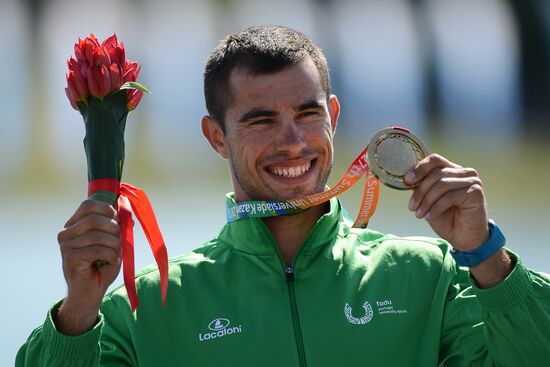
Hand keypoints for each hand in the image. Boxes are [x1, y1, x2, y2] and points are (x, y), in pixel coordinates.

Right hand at [56, 200, 120, 334]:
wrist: (90, 292)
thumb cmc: (101, 265)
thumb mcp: (112, 241)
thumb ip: (117, 226)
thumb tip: (126, 212)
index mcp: (74, 224)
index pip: (88, 205)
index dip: (107, 209)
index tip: (118, 220)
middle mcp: (66, 232)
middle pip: (95, 219)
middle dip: (114, 229)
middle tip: (119, 241)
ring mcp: (66, 245)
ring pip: (97, 235)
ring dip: (114, 244)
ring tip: (116, 254)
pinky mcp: (70, 257)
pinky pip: (98, 250)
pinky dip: (111, 255)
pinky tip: (111, 261)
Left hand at [404, 154, 488, 250]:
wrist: (464, 238)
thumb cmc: (446, 218)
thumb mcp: (429, 199)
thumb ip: (421, 186)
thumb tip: (407, 178)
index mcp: (452, 170)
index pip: (435, 160)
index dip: (419, 168)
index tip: (407, 180)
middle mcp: (464, 172)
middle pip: (436, 174)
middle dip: (420, 191)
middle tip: (411, 207)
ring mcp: (472, 181)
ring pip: (442, 184)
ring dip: (427, 201)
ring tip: (419, 214)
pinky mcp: (475, 192)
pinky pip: (450, 196)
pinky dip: (436, 207)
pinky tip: (429, 216)